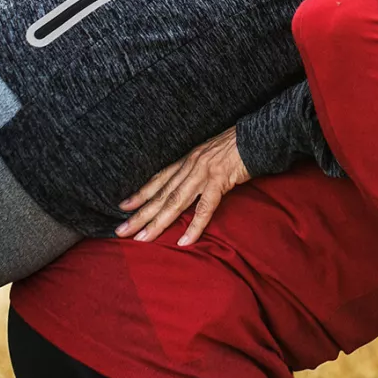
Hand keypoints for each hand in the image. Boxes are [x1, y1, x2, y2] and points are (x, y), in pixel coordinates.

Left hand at [117, 128, 249, 244]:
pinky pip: (204, 208)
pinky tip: (184, 241)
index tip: (123, 207)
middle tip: (121, 231)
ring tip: (142, 239)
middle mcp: (190, 167)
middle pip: (160, 195)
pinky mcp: (219, 181)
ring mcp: (203, 174)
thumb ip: (197, 169)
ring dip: (157, 223)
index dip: (140, 194)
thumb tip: (188, 183)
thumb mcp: (210, 155)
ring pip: (175, 202)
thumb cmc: (236, 147)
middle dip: (140, 215)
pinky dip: (194, 226)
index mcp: (187, 161)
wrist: (256, 136)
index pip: (158, 180)